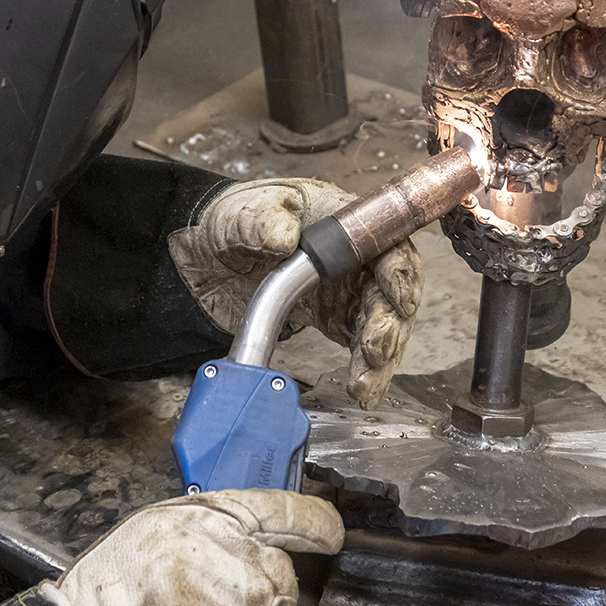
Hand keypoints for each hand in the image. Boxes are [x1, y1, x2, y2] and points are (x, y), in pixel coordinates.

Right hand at [38, 489, 344, 605]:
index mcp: (218, 524)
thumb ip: (205, 532)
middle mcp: (246, 569)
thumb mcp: (151, 532)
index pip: (288, 513)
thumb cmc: (103, 598)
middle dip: (256, 605)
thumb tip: (238, 543)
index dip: (314, 524)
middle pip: (282, 586)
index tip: (328, 534)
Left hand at [169, 178, 422, 407]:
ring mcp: (347, 292)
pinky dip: (365, 370)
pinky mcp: (336, 321)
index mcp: (341, 223)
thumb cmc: (233, 222)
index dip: (400, 274)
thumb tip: (283, 236)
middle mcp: (353, 258)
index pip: (387, 245)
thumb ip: (262, 221)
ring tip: (364, 385)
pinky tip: (362, 390)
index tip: (397, 302)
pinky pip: (361, 347)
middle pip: (392, 292)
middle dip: (389, 326)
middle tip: (374, 353)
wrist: (205, 257)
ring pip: (382, 326)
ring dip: (379, 358)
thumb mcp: (242, 215)